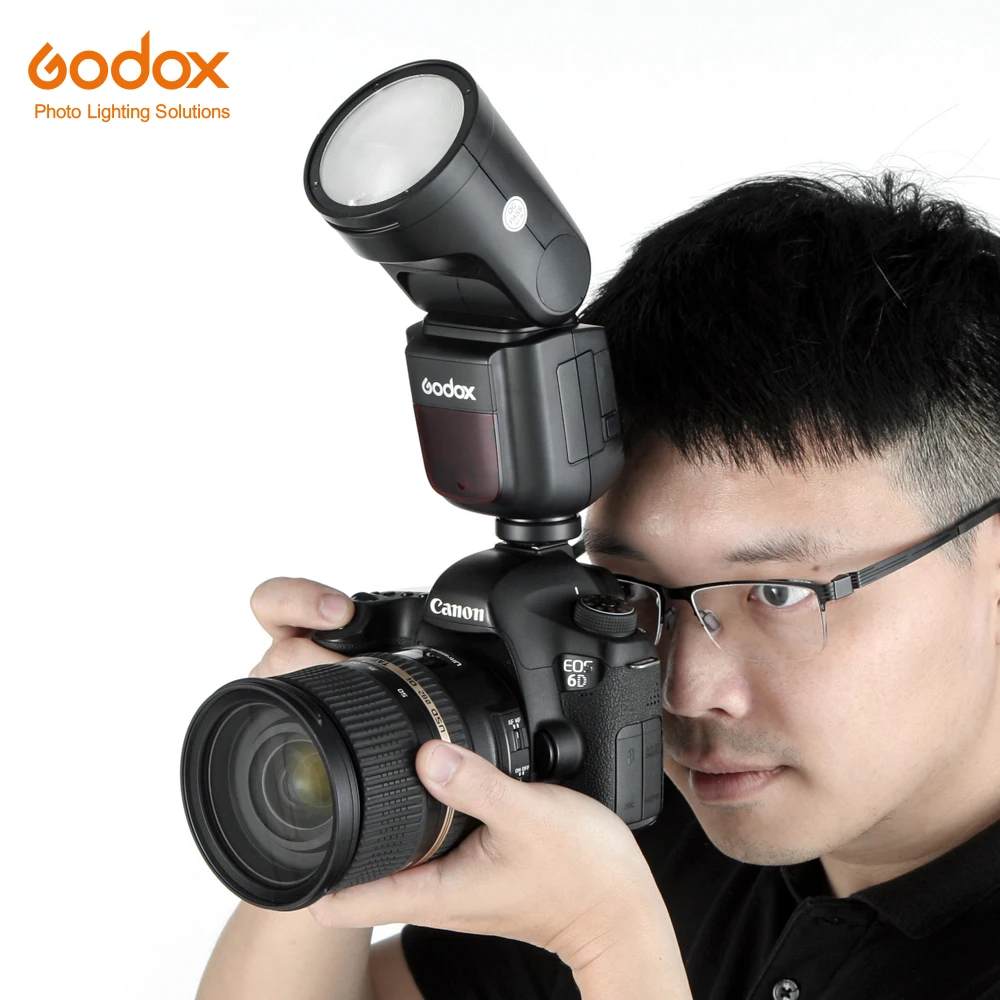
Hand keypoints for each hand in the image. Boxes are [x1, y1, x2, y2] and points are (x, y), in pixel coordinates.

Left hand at [247, 576, 662, 970]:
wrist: (620, 910)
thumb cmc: (583, 876)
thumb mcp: (528, 817)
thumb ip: (477, 783)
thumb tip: (425, 751)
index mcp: (433, 889)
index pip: (343, 898)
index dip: (306, 869)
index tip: (288, 832)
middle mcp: (434, 892)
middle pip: (355, 873)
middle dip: (330, 833)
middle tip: (315, 784)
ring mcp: (452, 884)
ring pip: (387, 856)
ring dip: (367, 824)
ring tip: (353, 778)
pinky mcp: (472, 870)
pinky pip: (421, 845)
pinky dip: (408, 818)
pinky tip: (418, 786)